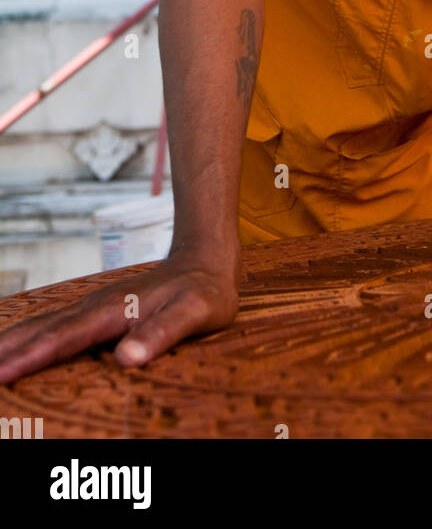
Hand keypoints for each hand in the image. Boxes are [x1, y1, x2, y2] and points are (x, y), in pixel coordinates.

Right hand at [0, 249, 239, 384]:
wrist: (207, 259)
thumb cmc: (204, 291)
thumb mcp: (195, 313)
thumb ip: (161, 333)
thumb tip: (126, 359)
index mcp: (113, 312)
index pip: (62, 340)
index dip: (29, 358)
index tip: (0, 375)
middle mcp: (96, 307)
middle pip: (43, 331)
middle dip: (8, 351)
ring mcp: (95, 306)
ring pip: (45, 325)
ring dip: (13, 342)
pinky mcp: (99, 311)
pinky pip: (56, 324)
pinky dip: (31, 336)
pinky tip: (21, 345)